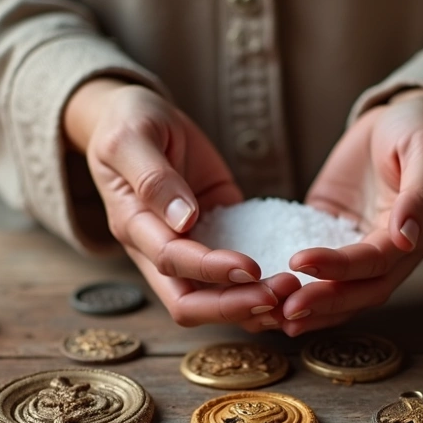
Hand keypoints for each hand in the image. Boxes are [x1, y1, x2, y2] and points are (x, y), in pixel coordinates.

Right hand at [65, 79, 294, 329]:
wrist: (139, 117)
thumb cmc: (129, 122)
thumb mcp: (132, 138)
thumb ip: (153, 177)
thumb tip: (183, 219)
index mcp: (133, 226)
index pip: (171, 262)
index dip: (209, 270)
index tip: (250, 267)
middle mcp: (157, 247)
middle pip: (188, 303)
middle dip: (232, 305)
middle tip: (279, 294)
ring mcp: (189, 246)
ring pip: (214, 299)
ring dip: (250, 304)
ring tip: (293, 293)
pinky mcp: (216, 235)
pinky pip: (235, 274)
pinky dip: (260, 286)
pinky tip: (293, 284)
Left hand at [281, 88, 422, 335]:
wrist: (403, 116)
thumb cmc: (421, 128)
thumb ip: (420, 194)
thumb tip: (407, 237)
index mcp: (417, 235)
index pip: (377, 262)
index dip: (341, 267)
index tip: (301, 261)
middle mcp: (392, 251)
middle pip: (360, 290)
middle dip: (323, 302)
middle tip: (284, 309)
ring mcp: (361, 245)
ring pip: (341, 291)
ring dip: (311, 308)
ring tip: (272, 317)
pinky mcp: (335, 234)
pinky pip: (319, 270)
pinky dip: (300, 288)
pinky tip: (270, 298)